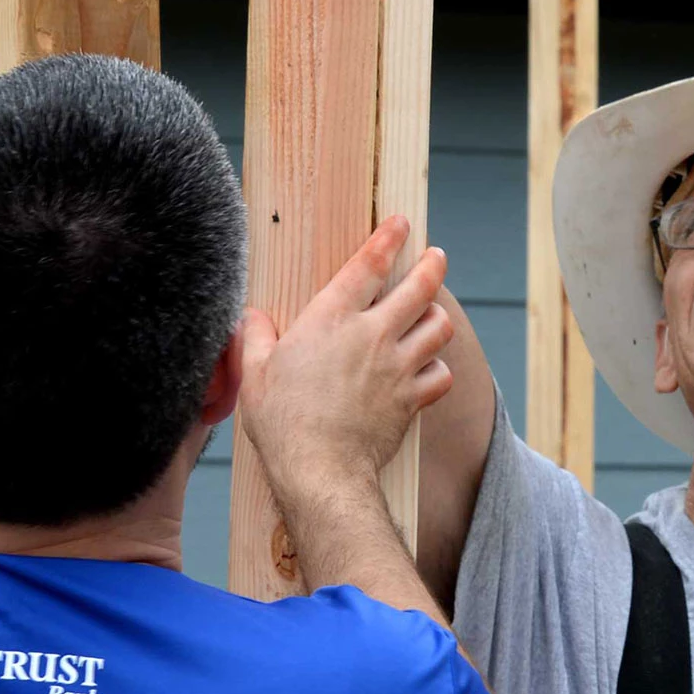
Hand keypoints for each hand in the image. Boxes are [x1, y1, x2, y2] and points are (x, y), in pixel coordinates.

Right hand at [237, 216, 455, 499]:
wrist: (321, 469)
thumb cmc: (283, 422)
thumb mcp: (255, 373)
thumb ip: (256, 338)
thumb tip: (252, 317)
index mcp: (331, 319)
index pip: (368, 265)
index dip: (389, 238)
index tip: (402, 224)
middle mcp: (372, 335)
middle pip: (419, 288)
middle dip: (432, 265)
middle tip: (436, 256)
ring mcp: (397, 366)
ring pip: (439, 327)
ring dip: (438, 317)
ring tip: (432, 314)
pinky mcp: (412, 399)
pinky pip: (441, 375)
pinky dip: (439, 370)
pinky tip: (430, 370)